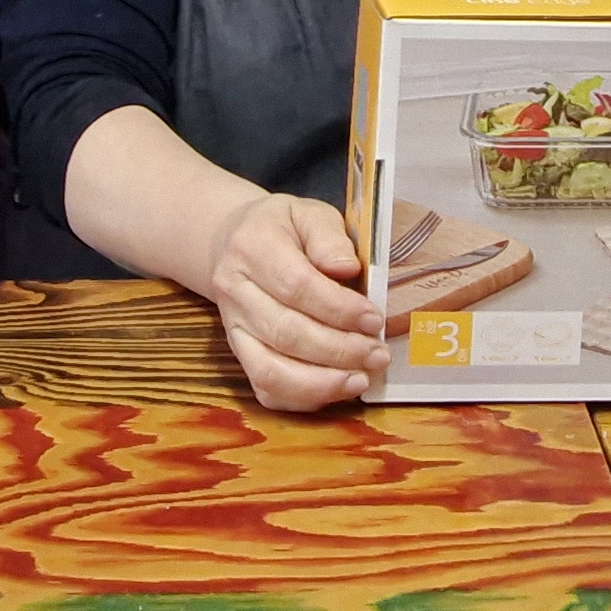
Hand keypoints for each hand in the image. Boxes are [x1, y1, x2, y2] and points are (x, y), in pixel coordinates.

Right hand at [198, 192, 386, 410]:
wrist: (234, 243)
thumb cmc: (283, 229)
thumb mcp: (309, 213)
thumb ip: (329, 237)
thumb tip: (346, 269)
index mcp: (252, 247)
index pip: (295, 286)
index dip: (338, 309)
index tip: (374, 319)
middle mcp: (234, 290)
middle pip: (285, 332)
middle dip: (338, 350)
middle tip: (378, 354)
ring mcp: (232, 327)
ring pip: (269, 370)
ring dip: (320, 382)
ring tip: (362, 379)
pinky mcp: (238, 353)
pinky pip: (264, 387)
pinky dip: (302, 397)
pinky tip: (336, 388)